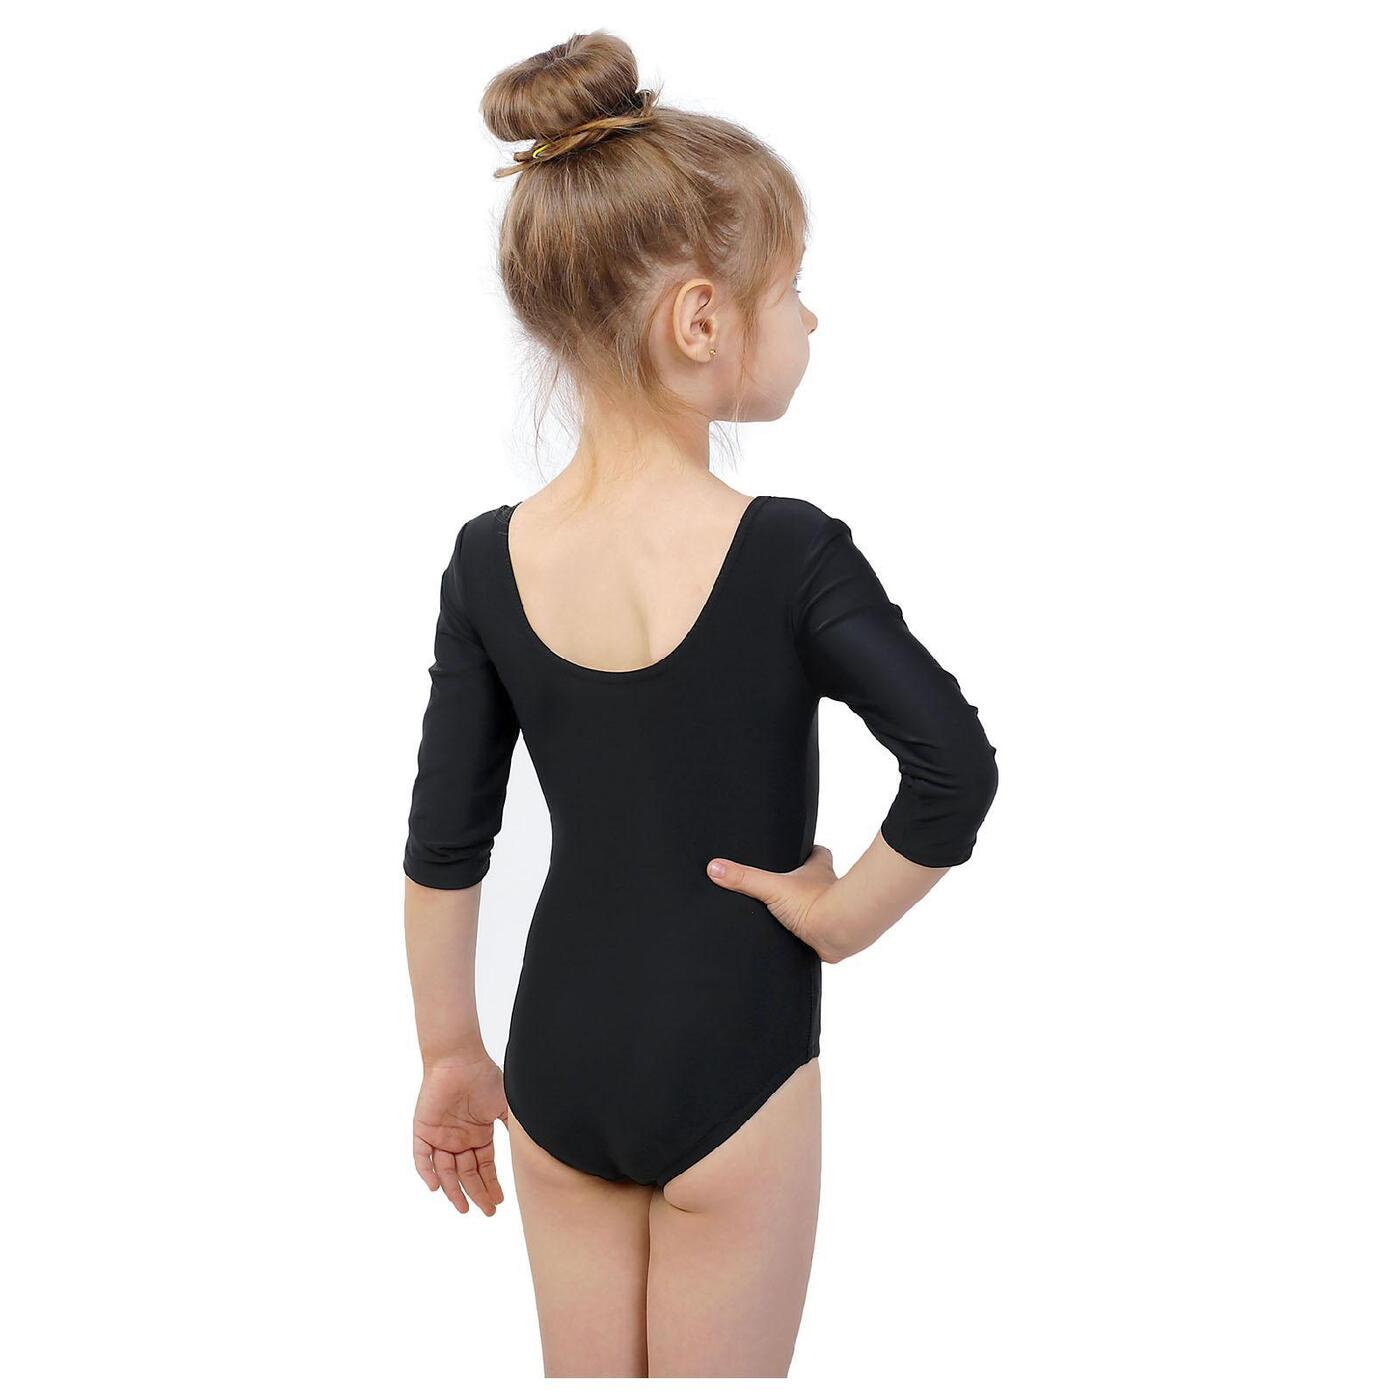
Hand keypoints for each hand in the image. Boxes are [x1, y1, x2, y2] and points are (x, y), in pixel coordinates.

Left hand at [413, 1057, 507, 1215]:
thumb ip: (513, 1128)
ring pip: (445, 1170)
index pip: (484, 1166)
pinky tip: (436, 1187)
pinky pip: (422, 1156)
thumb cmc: (484, 1078)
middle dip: (476, 1192)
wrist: (460, 1059)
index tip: (499, 1202)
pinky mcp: (424, 1130)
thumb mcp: (505, 1106)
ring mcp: (441, 1136)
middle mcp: (459, 1139)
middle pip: (466, 1173)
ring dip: (453, 1189)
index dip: (490, 1184)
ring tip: (463, 1207)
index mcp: (478, 1134)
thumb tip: (530, 1149)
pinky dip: (427, 1172)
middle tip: (486, 1211)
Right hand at [705, 844, 848, 961]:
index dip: (809, 850)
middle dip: (802, 881)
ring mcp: (829, 910)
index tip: (799, 850)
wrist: (838, 933)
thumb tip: (715, 867)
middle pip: (816, 879)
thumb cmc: (815, 903)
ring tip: (782, 912)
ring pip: (817, 904)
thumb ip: (744, 877)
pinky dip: (805, 933)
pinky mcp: (827, 933)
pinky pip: (814, 931)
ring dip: (804, 907)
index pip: (818, 852)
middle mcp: (827, 887)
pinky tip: (790, 938)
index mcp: (818, 869)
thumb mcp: (772, 887)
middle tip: (783, 883)